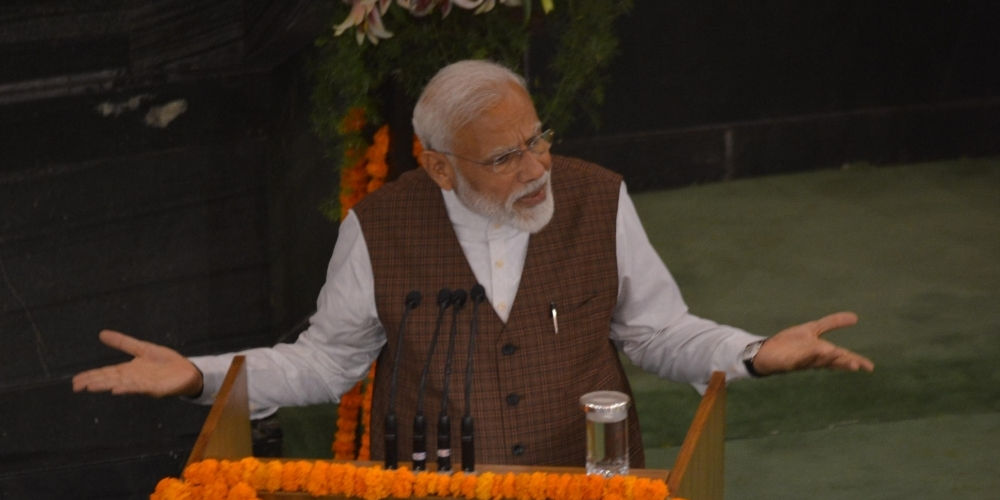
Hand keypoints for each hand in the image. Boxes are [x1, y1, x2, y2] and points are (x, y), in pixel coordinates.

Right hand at [72, 330, 202, 397]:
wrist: (188, 371)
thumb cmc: (165, 362)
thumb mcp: (143, 348)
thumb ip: (123, 342)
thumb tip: (101, 334)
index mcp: (129, 370)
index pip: (106, 373)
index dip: (91, 376)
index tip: (75, 381)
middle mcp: (134, 378)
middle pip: (110, 380)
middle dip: (94, 382)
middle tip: (76, 386)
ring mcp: (144, 384)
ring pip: (122, 385)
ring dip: (106, 386)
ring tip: (91, 387)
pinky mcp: (156, 388)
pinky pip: (140, 388)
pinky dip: (128, 388)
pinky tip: (117, 389)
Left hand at [752, 312, 873, 375]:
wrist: (768, 350)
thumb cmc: (790, 343)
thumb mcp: (813, 329)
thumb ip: (832, 323)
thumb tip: (856, 317)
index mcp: (822, 352)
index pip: (842, 357)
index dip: (856, 361)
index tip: (870, 367)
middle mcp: (815, 359)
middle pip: (832, 362)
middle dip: (843, 363)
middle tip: (857, 366)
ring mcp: (802, 361)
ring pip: (818, 361)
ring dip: (828, 358)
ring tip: (839, 354)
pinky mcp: (789, 362)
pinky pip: (801, 360)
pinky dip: (810, 356)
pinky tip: (817, 351)